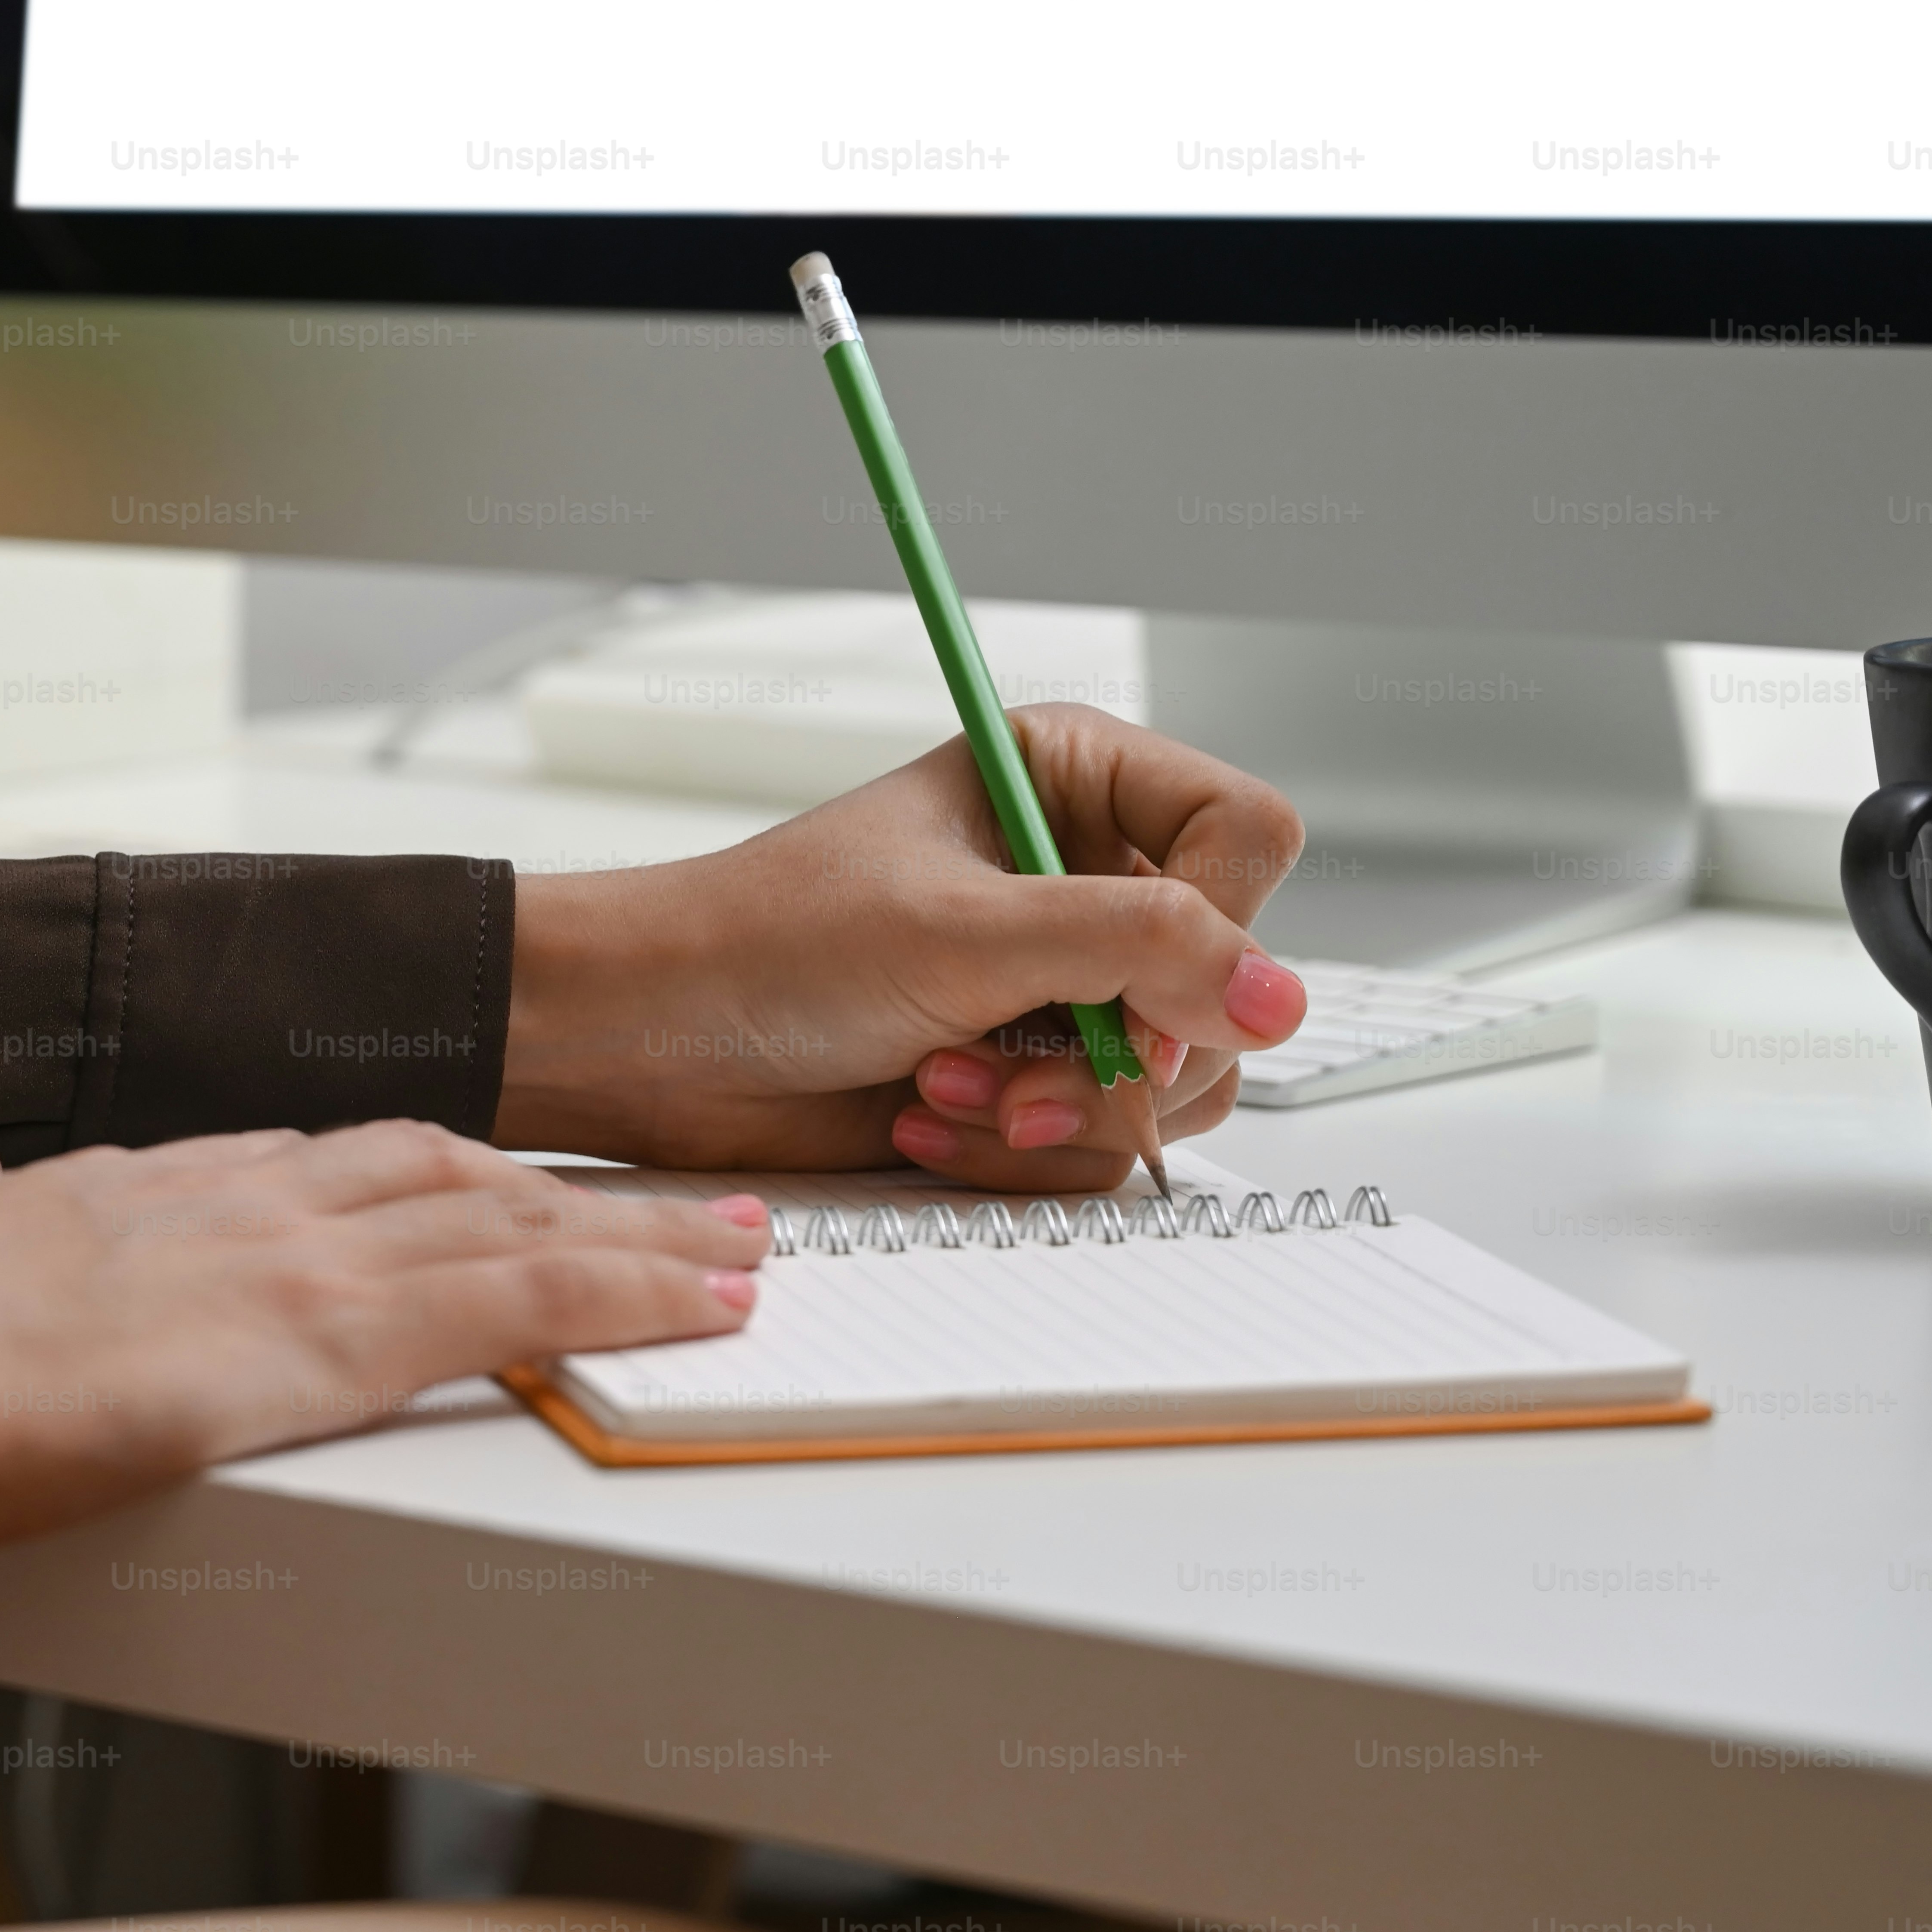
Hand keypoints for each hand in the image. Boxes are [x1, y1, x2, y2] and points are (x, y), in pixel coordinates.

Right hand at [0, 1123, 769, 1558]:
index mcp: (129, 1190)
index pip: (316, 1165)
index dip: (424, 1173)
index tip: (489, 1179)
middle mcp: (231, 1200)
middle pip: (446, 1175)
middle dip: (568, 1188)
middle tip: (672, 1200)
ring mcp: (289, 1259)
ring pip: (514, 1224)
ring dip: (637, 1234)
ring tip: (742, 1248)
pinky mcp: (323, 1336)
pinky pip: (520, 1302)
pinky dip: (628, 1295)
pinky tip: (706, 1304)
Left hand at [493, 706, 1311, 1192]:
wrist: (655, 1042)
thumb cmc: (769, 944)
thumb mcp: (963, 929)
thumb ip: (1137, 948)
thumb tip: (1277, 995)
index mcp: (1074, 782)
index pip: (1246, 837)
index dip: (1218, 926)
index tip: (1139, 992)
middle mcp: (1082, 879)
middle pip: (1224, 983)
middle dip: (1114, 1050)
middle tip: (1009, 1061)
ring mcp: (1059, 986)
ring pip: (1172, 1079)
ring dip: (1055, 1110)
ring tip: (942, 1088)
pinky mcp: (1026, 1077)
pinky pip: (1100, 1141)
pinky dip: (1012, 1149)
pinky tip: (922, 1121)